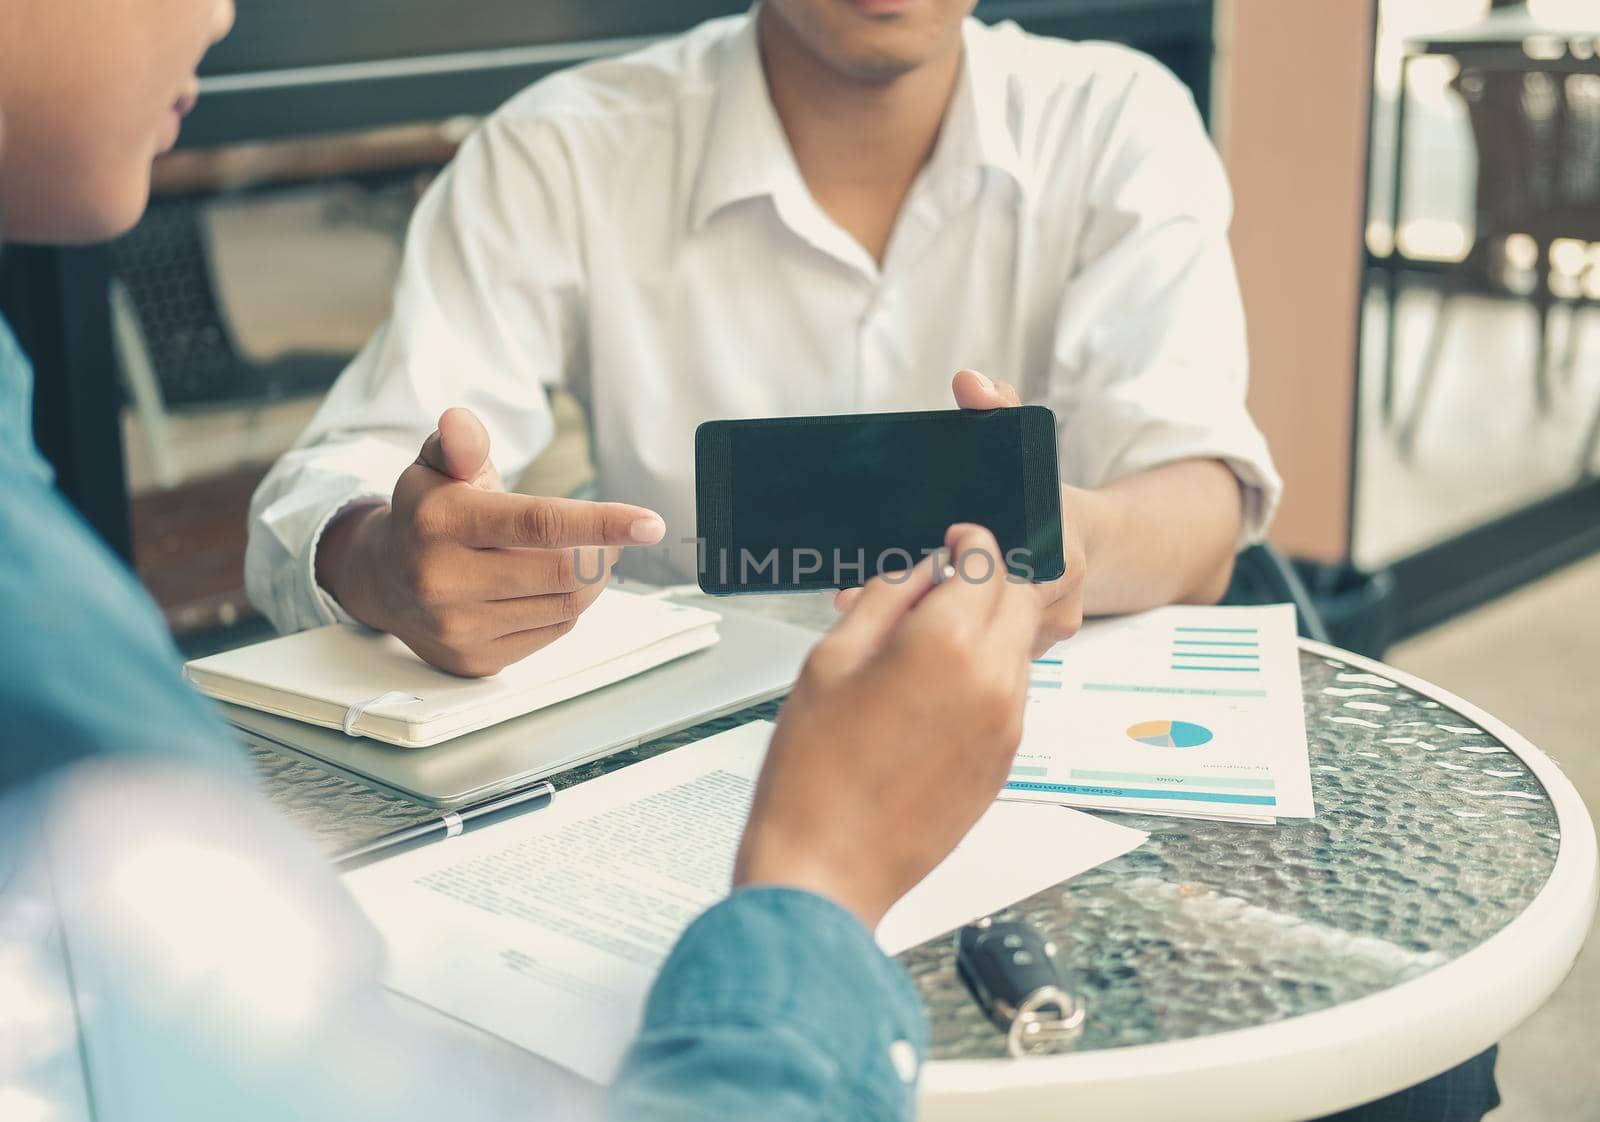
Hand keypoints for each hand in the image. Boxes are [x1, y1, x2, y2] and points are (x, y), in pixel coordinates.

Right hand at [317, 407, 665, 676]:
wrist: (383, 579)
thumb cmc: (429, 512)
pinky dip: (567, 607)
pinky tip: (548, 586)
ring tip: (581, 555)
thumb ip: (461, 443)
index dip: (602, 522)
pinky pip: (553, 633)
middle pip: (563, 571)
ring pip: (565, 606)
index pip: (538, 523)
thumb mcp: (438, 466)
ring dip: (591, 579)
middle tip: (606, 536)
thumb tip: (460, 420)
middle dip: (600, 550)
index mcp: (438, 521)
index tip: (652, 525)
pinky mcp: (475, 661)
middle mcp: (441, 579)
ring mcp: (457, 628)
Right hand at [735, 524, 1043, 930]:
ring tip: (925, 646)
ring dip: (988, 631)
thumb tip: (919, 572)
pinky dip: (986, 676)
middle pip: (1018, 600)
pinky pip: (1010, 695)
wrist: (827, 866)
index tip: (955, 540)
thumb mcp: (830, 660)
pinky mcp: (1005, 762)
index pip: (987, 563)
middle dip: (990, 582)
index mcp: (947, 643)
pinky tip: (932, 693)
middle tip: (947, 584)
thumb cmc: (813, 772)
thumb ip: (884, 600)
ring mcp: (1007, 725)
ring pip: (1018, 648)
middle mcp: (993, 680)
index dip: (971, 542)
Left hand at [839, 370, 1084, 656]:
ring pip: (972, 643)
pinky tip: (892, 633)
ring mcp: (1041, 640)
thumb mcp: (1025, 446)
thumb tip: (969, 381)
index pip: (991, 571)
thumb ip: (998, 410)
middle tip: (851, 592)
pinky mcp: (1024, 660)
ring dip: (920, 628)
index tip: (889, 568)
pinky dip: (937, 642)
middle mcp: (1055, 607)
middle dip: (912, 606)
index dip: (939, 571)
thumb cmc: (1043, 496)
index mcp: (1058, 558)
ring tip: (861, 613)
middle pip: (975, 616)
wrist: (1086, 541)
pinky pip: (975, 657)